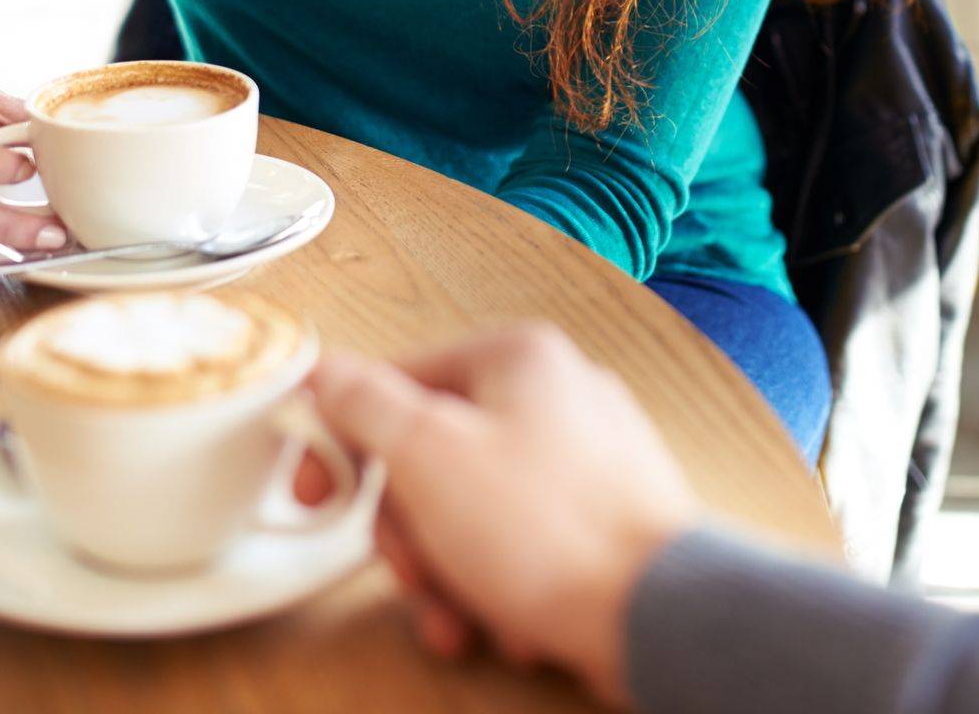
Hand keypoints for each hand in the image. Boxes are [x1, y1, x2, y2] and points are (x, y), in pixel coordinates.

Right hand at [305, 325, 701, 706]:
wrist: (659, 618)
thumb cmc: (550, 531)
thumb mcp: (428, 455)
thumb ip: (366, 404)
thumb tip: (324, 369)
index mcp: (516, 356)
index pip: (398, 381)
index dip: (347, 443)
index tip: (319, 495)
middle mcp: (557, 392)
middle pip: (436, 454)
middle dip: (412, 532)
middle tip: (412, 573)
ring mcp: (588, 455)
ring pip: (475, 507)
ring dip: (451, 572)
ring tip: (460, 618)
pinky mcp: (605, 517)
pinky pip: (524, 541)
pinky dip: (502, 585)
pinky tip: (509, 623)